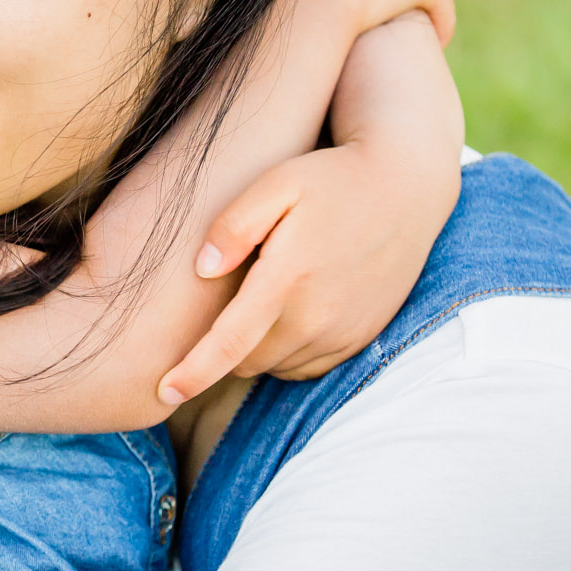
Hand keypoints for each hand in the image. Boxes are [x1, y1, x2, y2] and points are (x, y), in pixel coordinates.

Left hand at [160, 12, 463, 396]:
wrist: (407, 187)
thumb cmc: (332, 178)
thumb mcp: (276, 183)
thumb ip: (233, 224)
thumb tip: (202, 268)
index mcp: (288, 278)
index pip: (229, 343)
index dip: (193, 373)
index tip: (163, 392)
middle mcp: (318, 316)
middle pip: (247, 360)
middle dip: (223, 347)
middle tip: (225, 302)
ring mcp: (344, 332)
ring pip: (276, 365)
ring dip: (257, 348)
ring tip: (263, 297)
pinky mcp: (362, 338)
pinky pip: (309, 365)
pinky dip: (289, 350)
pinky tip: (291, 310)